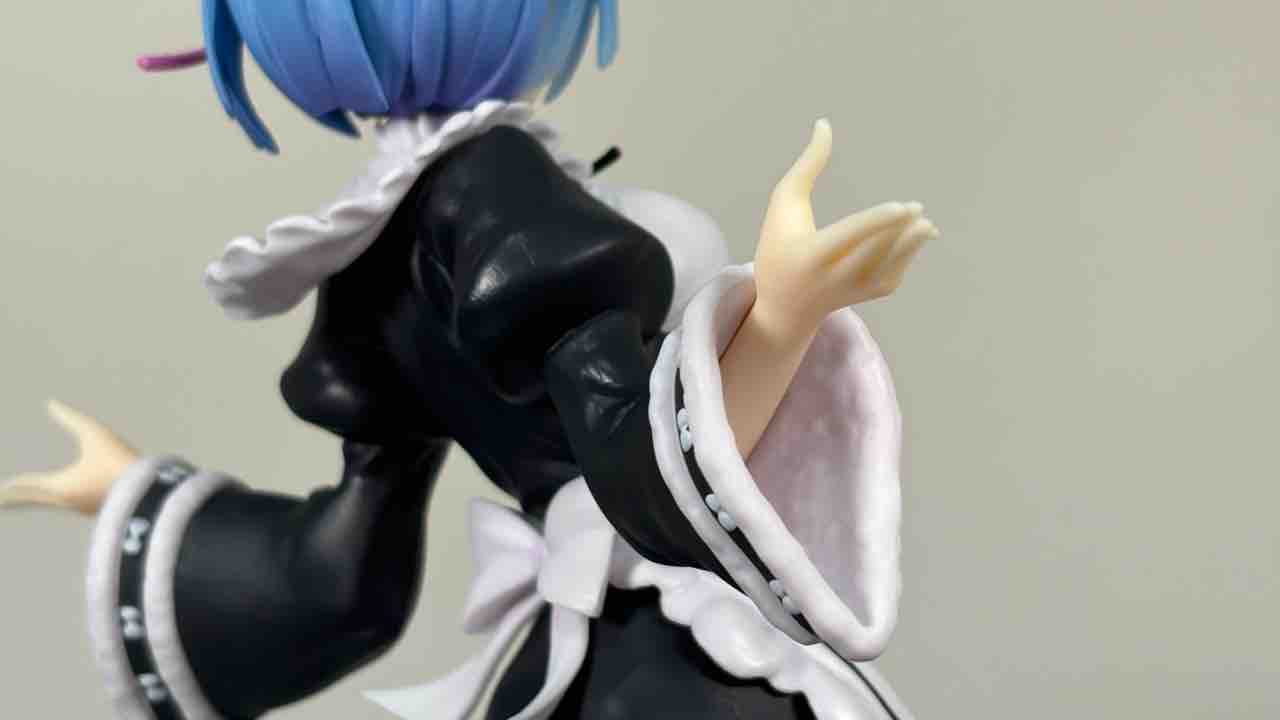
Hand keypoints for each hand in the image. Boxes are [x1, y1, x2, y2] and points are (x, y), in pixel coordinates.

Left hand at [0, 400, 138, 514]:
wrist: (150, 492)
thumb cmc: (119, 461)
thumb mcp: (96, 435)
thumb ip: (72, 419)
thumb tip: (51, 402)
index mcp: (60, 486)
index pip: (27, 485)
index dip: (11, 486)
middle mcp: (67, 500)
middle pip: (32, 499)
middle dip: (14, 498)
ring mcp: (83, 507)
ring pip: (51, 501)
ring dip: (34, 498)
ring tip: (24, 496)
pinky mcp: (98, 507)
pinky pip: (69, 501)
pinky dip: (55, 498)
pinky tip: (62, 494)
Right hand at [753, 119, 937, 336]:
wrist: (783, 305)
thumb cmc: (779, 243)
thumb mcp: (784, 204)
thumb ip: (807, 165)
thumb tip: (825, 123)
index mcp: (810, 255)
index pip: (849, 237)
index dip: (877, 222)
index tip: (902, 208)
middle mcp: (833, 277)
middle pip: (874, 251)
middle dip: (899, 230)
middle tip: (916, 208)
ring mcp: (854, 289)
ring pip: (890, 263)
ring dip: (911, 241)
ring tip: (923, 221)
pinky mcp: (870, 294)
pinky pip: (896, 269)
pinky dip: (909, 250)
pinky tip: (919, 233)